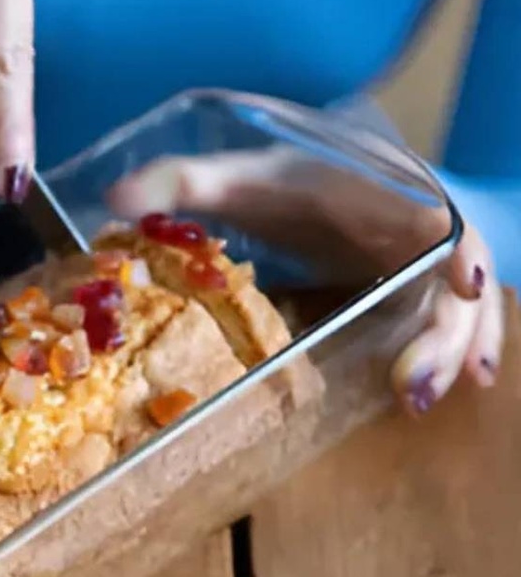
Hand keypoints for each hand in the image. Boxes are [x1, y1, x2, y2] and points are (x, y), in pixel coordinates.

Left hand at [108, 149, 504, 413]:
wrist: (317, 177)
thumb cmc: (280, 182)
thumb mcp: (238, 177)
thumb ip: (183, 182)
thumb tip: (115, 199)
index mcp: (379, 195)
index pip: (438, 218)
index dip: (459, 253)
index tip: (462, 285)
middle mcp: (411, 229)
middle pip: (454, 279)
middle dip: (447, 332)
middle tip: (413, 384)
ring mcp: (414, 264)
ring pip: (455, 309)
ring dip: (449, 354)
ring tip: (417, 400)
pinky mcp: (406, 291)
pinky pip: (438, 321)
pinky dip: (445, 355)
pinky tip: (426, 394)